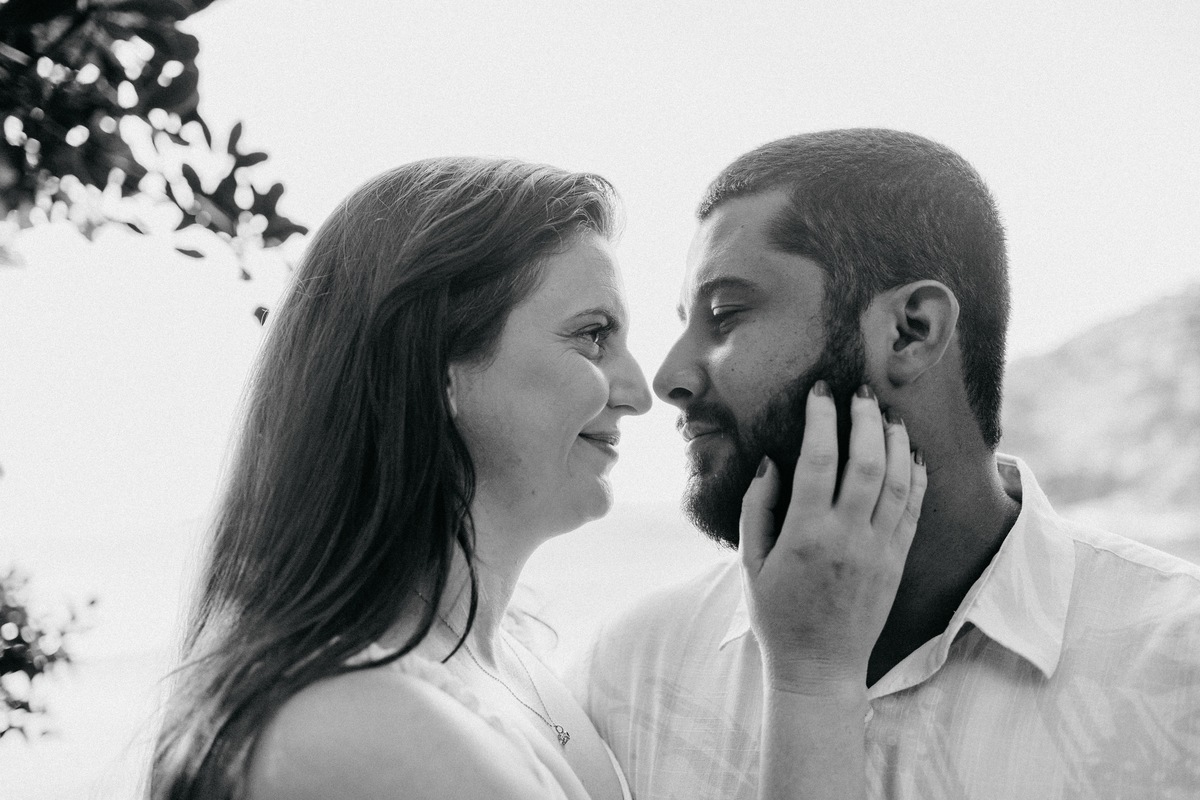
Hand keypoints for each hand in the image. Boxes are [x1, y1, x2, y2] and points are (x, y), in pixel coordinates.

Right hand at [739, 382, 926, 693]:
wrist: (819, 667)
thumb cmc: (777, 615)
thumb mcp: (750, 563)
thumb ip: (757, 508)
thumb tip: (771, 461)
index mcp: (805, 535)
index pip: (818, 461)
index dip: (822, 419)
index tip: (820, 392)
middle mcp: (848, 537)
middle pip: (867, 462)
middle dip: (866, 419)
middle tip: (861, 392)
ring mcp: (879, 549)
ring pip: (898, 481)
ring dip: (896, 441)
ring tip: (889, 412)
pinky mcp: (898, 561)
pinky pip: (914, 509)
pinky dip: (917, 476)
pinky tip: (912, 453)